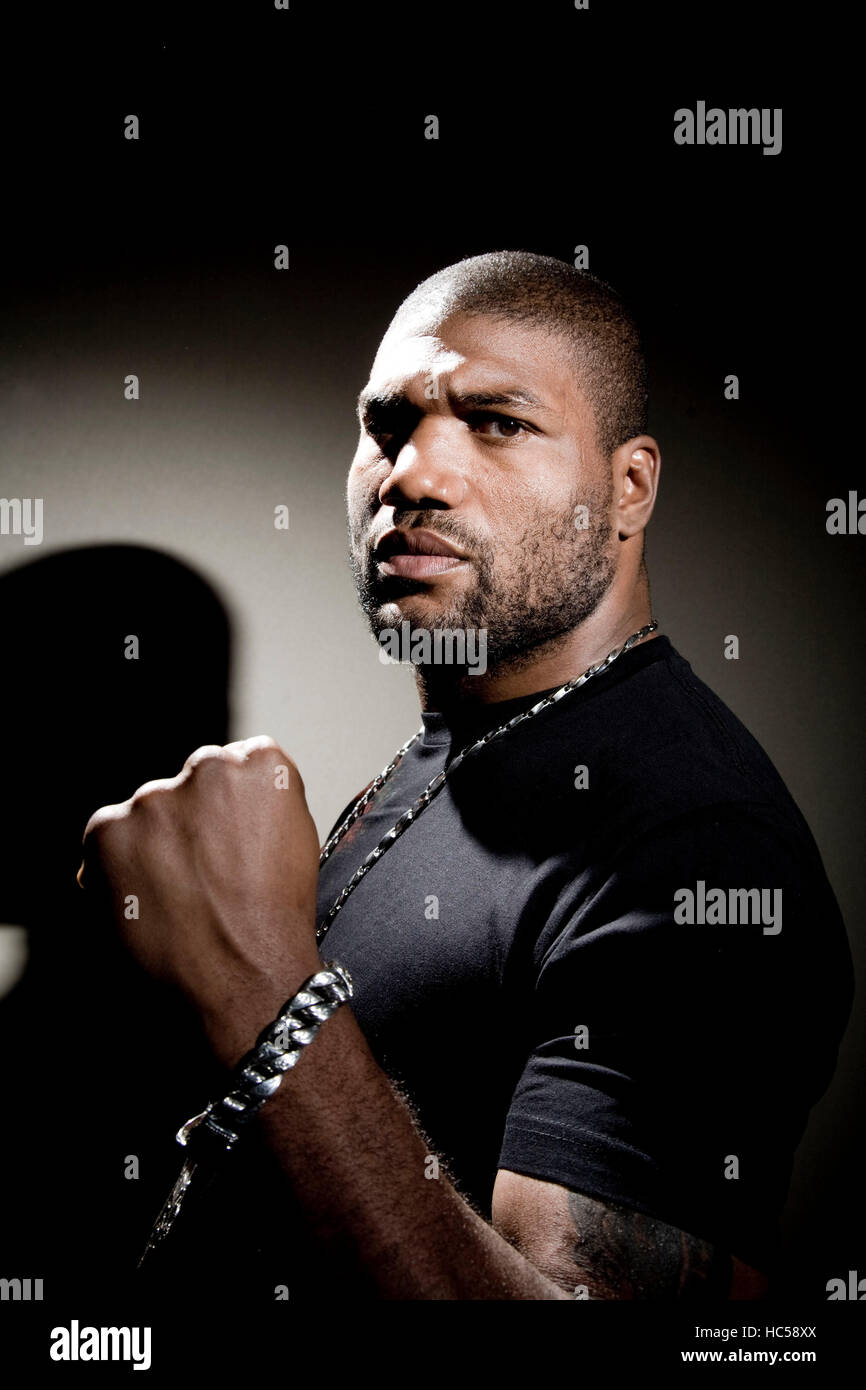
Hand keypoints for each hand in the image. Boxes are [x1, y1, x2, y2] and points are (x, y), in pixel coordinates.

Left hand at [79, 736, 322, 1028]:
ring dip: (154, 844)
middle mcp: (207, 768)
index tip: (235, 844)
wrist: (244, 980)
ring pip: (147, 814)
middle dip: (191, 823)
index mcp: (261, 762)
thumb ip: (262, 803)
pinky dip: (115, 867)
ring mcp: (153, 798)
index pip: (236, 764)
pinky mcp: (108, 830)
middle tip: (205, 876)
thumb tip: (228, 803)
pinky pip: (107, 838)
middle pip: (189, 787)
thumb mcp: (296, 840)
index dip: (234, 811)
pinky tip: (147, 901)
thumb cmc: (277, 920)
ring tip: (178, 898)